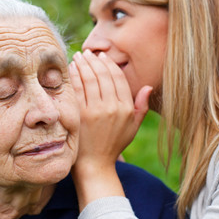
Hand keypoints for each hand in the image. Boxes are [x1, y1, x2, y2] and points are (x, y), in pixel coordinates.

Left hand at [69, 50, 151, 209]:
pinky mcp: (79, 115)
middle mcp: (112, 108)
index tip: (102, 57)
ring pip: (89, 79)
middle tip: (87, 54)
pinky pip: (77, 89)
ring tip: (78, 57)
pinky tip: (70, 70)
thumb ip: (141, 106)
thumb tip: (148, 86)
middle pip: (103, 76)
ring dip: (83, 65)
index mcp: (125, 108)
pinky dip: (73, 76)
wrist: (95, 164)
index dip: (109, 65)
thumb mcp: (132, 127)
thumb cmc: (113, 144)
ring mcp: (95, 111)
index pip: (118, 78)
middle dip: (94, 61)